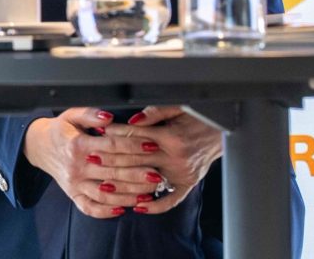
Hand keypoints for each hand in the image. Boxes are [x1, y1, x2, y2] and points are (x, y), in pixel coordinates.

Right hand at [23, 108, 164, 217]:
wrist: (39, 146)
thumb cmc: (61, 130)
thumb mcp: (71, 115)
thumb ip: (90, 114)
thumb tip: (109, 117)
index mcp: (77, 145)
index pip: (111, 147)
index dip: (133, 146)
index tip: (151, 145)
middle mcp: (76, 166)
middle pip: (113, 171)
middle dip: (138, 173)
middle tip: (158, 174)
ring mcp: (74, 183)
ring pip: (106, 193)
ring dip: (129, 195)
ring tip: (149, 192)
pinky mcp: (73, 195)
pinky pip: (90, 208)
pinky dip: (106, 212)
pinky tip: (124, 209)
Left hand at [103, 106, 223, 214]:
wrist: (222, 131)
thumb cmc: (197, 117)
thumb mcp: (177, 107)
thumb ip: (155, 112)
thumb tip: (133, 118)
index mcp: (170, 136)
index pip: (135, 136)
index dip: (114, 134)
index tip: (98, 134)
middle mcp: (175, 156)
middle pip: (135, 159)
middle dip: (111, 159)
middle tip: (90, 158)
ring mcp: (181, 173)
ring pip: (147, 180)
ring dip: (125, 183)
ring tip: (103, 184)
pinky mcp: (188, 183)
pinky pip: (171, 199)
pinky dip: (155, 205)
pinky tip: (138, 206)